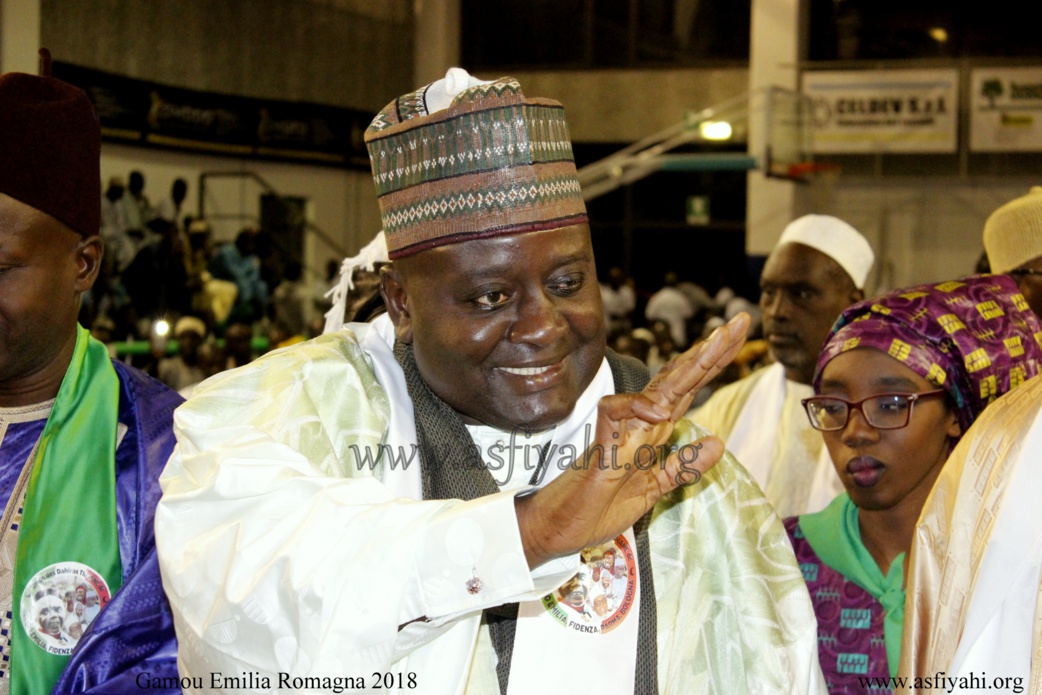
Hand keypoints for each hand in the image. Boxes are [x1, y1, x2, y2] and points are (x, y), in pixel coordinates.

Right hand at [516, 313, 749, 566]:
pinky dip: (635, 407)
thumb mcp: (654, 490)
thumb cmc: (598, 508)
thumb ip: (683, 466)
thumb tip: (718, 442)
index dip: (713, 361)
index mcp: (653, 431)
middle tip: (740, 321)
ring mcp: (621, 434)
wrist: (558, 529)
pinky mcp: (600, 449)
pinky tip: (660, 410)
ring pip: (656, 389)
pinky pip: (613, 414)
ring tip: (716, 341)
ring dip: (687, 365)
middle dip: (711, 350)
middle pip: (680, 379)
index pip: (688, 387)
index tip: (740, 333)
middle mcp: (640, 425)